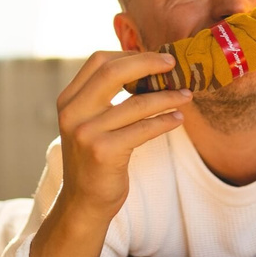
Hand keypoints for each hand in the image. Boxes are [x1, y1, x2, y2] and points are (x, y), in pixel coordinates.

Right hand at [30, 52, 191, 256]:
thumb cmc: (97, 160)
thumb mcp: (92, 123)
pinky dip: (165, 121)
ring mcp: (86, 132)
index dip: (130, 54)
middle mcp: (73, 112)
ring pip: (136, 103)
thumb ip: (106, 98)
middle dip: (148, 63)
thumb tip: (147, 68)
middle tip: (173, 64)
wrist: (84, 202)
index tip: (157, 59)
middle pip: (114, 71)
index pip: (99, 61)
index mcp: (69, 100)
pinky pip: (143, 129)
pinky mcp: (103, 152)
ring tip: (186, 95)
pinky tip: (179, 118)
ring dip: (167, 97)